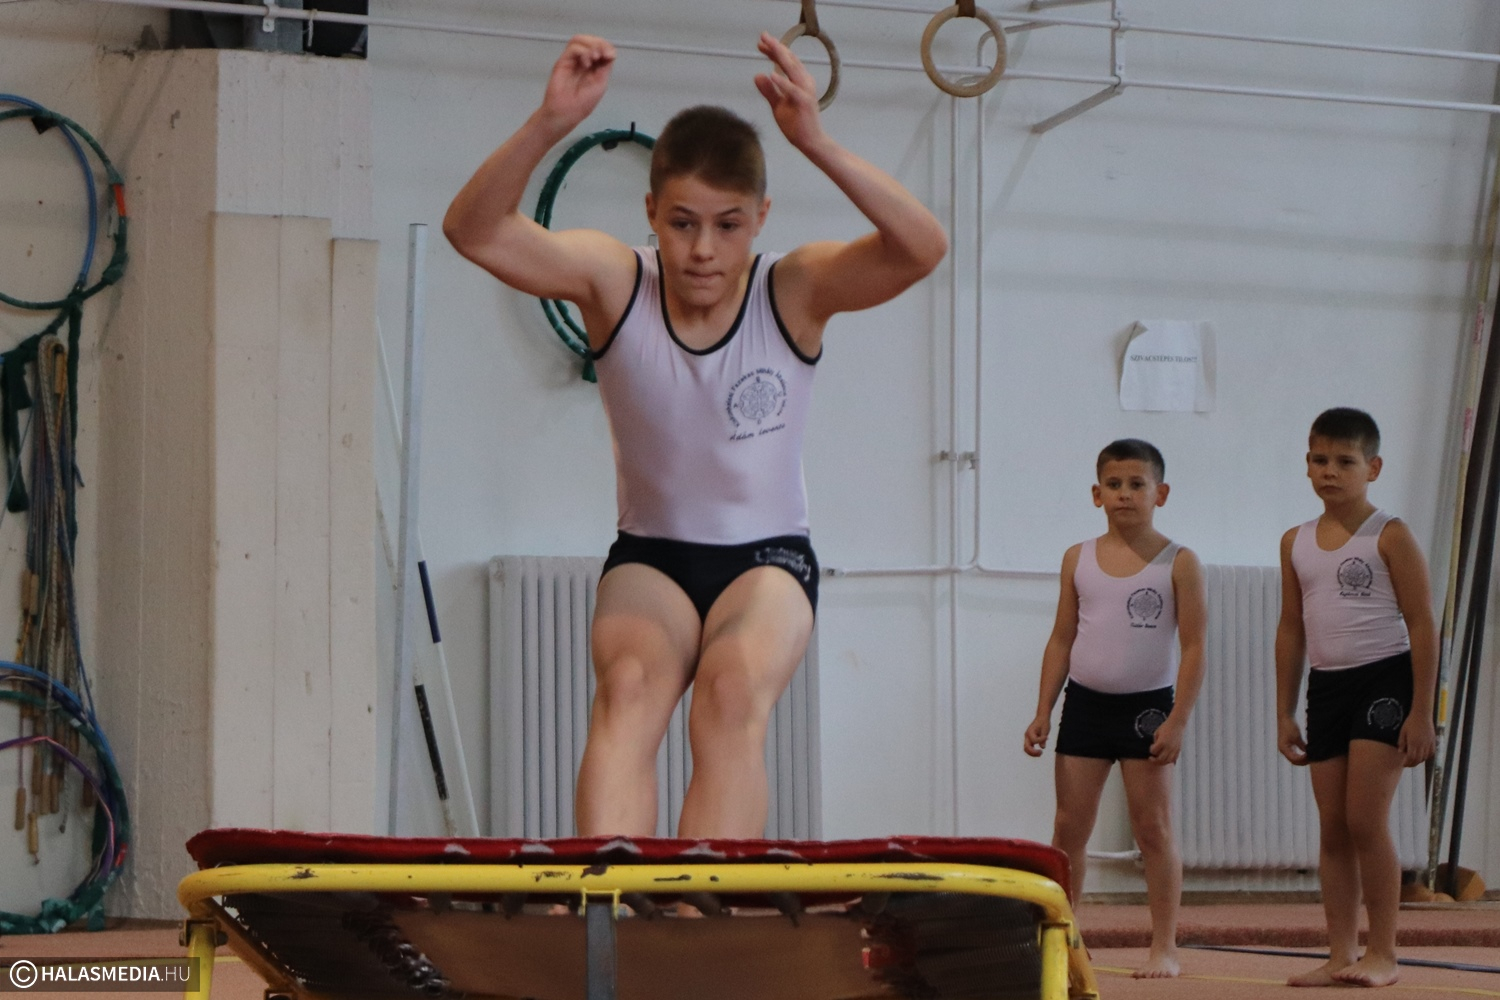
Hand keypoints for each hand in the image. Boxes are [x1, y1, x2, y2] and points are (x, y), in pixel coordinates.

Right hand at [541, 36, 615, 131]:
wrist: (566, 112)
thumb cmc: (582, 103)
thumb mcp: (601, 83)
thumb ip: (605, 66)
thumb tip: (609, 52)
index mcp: (594, 66)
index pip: (601, 47)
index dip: (607, 47)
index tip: (610, 56)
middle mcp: (582, 61)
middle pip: (591, 40)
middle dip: (599, 44)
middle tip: (602, 56)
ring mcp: (572, 60)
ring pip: (580, 39)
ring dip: (590, 46)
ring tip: (594, 58)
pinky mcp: (563, 61)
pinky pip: (573, 47)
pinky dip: (582, 51)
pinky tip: (586, 63)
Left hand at [754, 32, 827, 151]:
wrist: (811, 142)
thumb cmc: (797, 123)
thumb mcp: (778, 105)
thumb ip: (769, 91)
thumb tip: (758, 75)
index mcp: (800, 81)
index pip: (785, 61)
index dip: (773, 50)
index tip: (760, 42)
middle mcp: (804, 82)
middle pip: (789, 60)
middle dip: (776, 47)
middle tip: (763, 36)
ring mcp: (805, 92)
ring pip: (792, 70)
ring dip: (780, 57)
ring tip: (769, 46)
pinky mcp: (804, 103)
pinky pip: (793, 90)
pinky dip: (782, 82)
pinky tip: (772, 74)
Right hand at [1024, 716, 1049, 756]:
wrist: (1042, 718)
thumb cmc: (1044, 722)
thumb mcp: (1045, 730)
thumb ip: (1043, 739)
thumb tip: (1042, 747)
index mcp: (1030, 732)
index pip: (1034, 740)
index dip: (1041, 740)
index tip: (1047, 737)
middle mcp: (1027, 736)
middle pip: (1026, 748)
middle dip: (1033, 752)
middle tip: (1041, 753)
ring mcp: (1028, 738)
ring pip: (1027, 749)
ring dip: (1032, 753)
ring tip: (1040, 753)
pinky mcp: (1030, 739)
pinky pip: (1029, 747)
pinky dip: (1033, 751)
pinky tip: (1039, 751)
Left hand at [1149, 717, 1184, 764]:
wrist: (1177, 724)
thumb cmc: (1165, 727)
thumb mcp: (1157, 732)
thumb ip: (1155, 741)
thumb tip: (1154, 749)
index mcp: (1162, 742)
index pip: (1154, 751)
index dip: (1151, 750)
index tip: (1152, 746)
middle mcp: (1168, 747)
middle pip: (1160, 759)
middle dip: (1154, 760)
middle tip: (1151, 758)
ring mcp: (1174, 749)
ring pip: (1167, 761)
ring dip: (1161, 762)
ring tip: (1158, 760)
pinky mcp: (1179, 749)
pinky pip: (1174, 759)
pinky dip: (1169, 761)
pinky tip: (1165, 759)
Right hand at [1277, 716, 1307, 765]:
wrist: (1286, 717)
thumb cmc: (1290, 726)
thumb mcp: (1298, 737)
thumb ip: (1303, 746)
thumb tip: (1310, 754)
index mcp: (1283, 748)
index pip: (1294, 759)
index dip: (1303, 760)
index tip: (1311, 758)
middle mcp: (1283, 750)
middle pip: (1294, 761)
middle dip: (1303, 762)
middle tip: (1313, 760)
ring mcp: (1285, 748)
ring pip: (1295, 758)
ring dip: (1302, 759)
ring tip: (1311, 758)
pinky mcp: (1288, 745)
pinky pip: (1295, 754)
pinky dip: (1301, 755)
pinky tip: (1308, 754)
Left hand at [1398, 713, 1435, 766]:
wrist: (1422, 715)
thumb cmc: (1410, 722)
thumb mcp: (1403, 732)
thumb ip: (1402, 743)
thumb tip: (1400, 752)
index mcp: (1413, 743)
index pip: (1411, 758)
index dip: (1407, 763)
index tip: (1404, 764)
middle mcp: (1422, 745)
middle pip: (1418, 759)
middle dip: (1412, 764)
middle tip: (1408, 764)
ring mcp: (1429, 744)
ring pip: (1425, 757)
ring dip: (1419, 761)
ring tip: (1414, 760)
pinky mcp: (1433, 742)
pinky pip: (1431, 753)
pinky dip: (1427, 756)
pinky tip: (1423, 756)